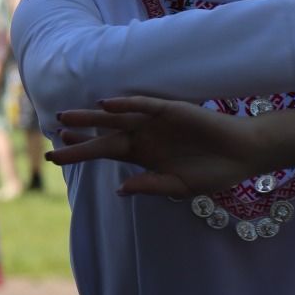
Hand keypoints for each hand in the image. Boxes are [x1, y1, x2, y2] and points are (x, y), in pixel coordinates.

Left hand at [48, 97, 271, 196]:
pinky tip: (107, 105)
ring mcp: (155, 121)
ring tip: (65, 116)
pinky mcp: (170, 109)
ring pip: (116, 116)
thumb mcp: (178, 186)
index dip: (81, 151)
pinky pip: (143, 105)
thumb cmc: (212, 172)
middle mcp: (143, 135)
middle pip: (104, 134)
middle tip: (53, 135)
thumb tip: (120, 189)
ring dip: (92, 116)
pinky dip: (126, 104)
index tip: (55, 155)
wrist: (242, 155)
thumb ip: (149, 186)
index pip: (104, 151)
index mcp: (142, 155)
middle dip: (79, 135)